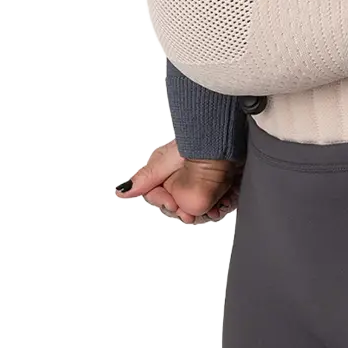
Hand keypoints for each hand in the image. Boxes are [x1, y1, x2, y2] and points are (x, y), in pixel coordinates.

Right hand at [115, 139, 242, 224]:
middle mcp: (184, 182)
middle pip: (180, 210)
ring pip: (201, 212)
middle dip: (187, 212)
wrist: (227, 134)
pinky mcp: (224, 188)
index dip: (165, 204)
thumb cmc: (195, 140)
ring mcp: (204, 186)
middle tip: (193, 212)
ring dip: (208, 211)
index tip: (173, 204)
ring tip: (214, 205)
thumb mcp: (164, 161)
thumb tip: (120, 192)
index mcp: (168, 176)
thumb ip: (144, 179)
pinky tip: (226, 200)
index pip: (161, 200)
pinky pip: (222, 205)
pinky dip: (224, 205)